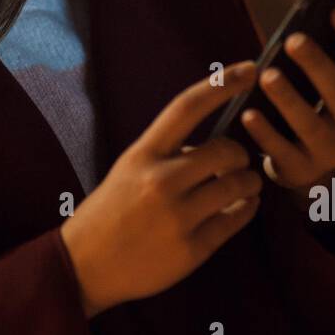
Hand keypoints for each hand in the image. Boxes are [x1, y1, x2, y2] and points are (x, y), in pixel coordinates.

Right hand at [59, 61, 263, 318]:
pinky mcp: (192, 248)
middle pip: (225, 151)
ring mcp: (177, 217)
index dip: (220, 84)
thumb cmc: (110, 212)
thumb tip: (215, 145)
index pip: (186, 107)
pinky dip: (247, 209)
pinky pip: (237, 219)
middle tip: (235, 163)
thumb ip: (168, 155)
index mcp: (142, 154)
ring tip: (242, 187)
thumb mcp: (129, 170)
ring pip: (238, 186)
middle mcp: (160, 181)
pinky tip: (242, 207)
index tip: (248, 69)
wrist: (85, 265)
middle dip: (239, 155)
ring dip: (249, 183)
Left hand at [239, 2, 334, 191]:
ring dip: (289, 99)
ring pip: (310, 125)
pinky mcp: (299, 169)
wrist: (309, 166)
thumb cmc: (318, 105)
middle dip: (318, 65)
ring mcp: (326, 149)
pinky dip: (265, 133)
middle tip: (294, 39)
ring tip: (267, 75)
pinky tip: (248, 113)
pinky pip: (281, 152)